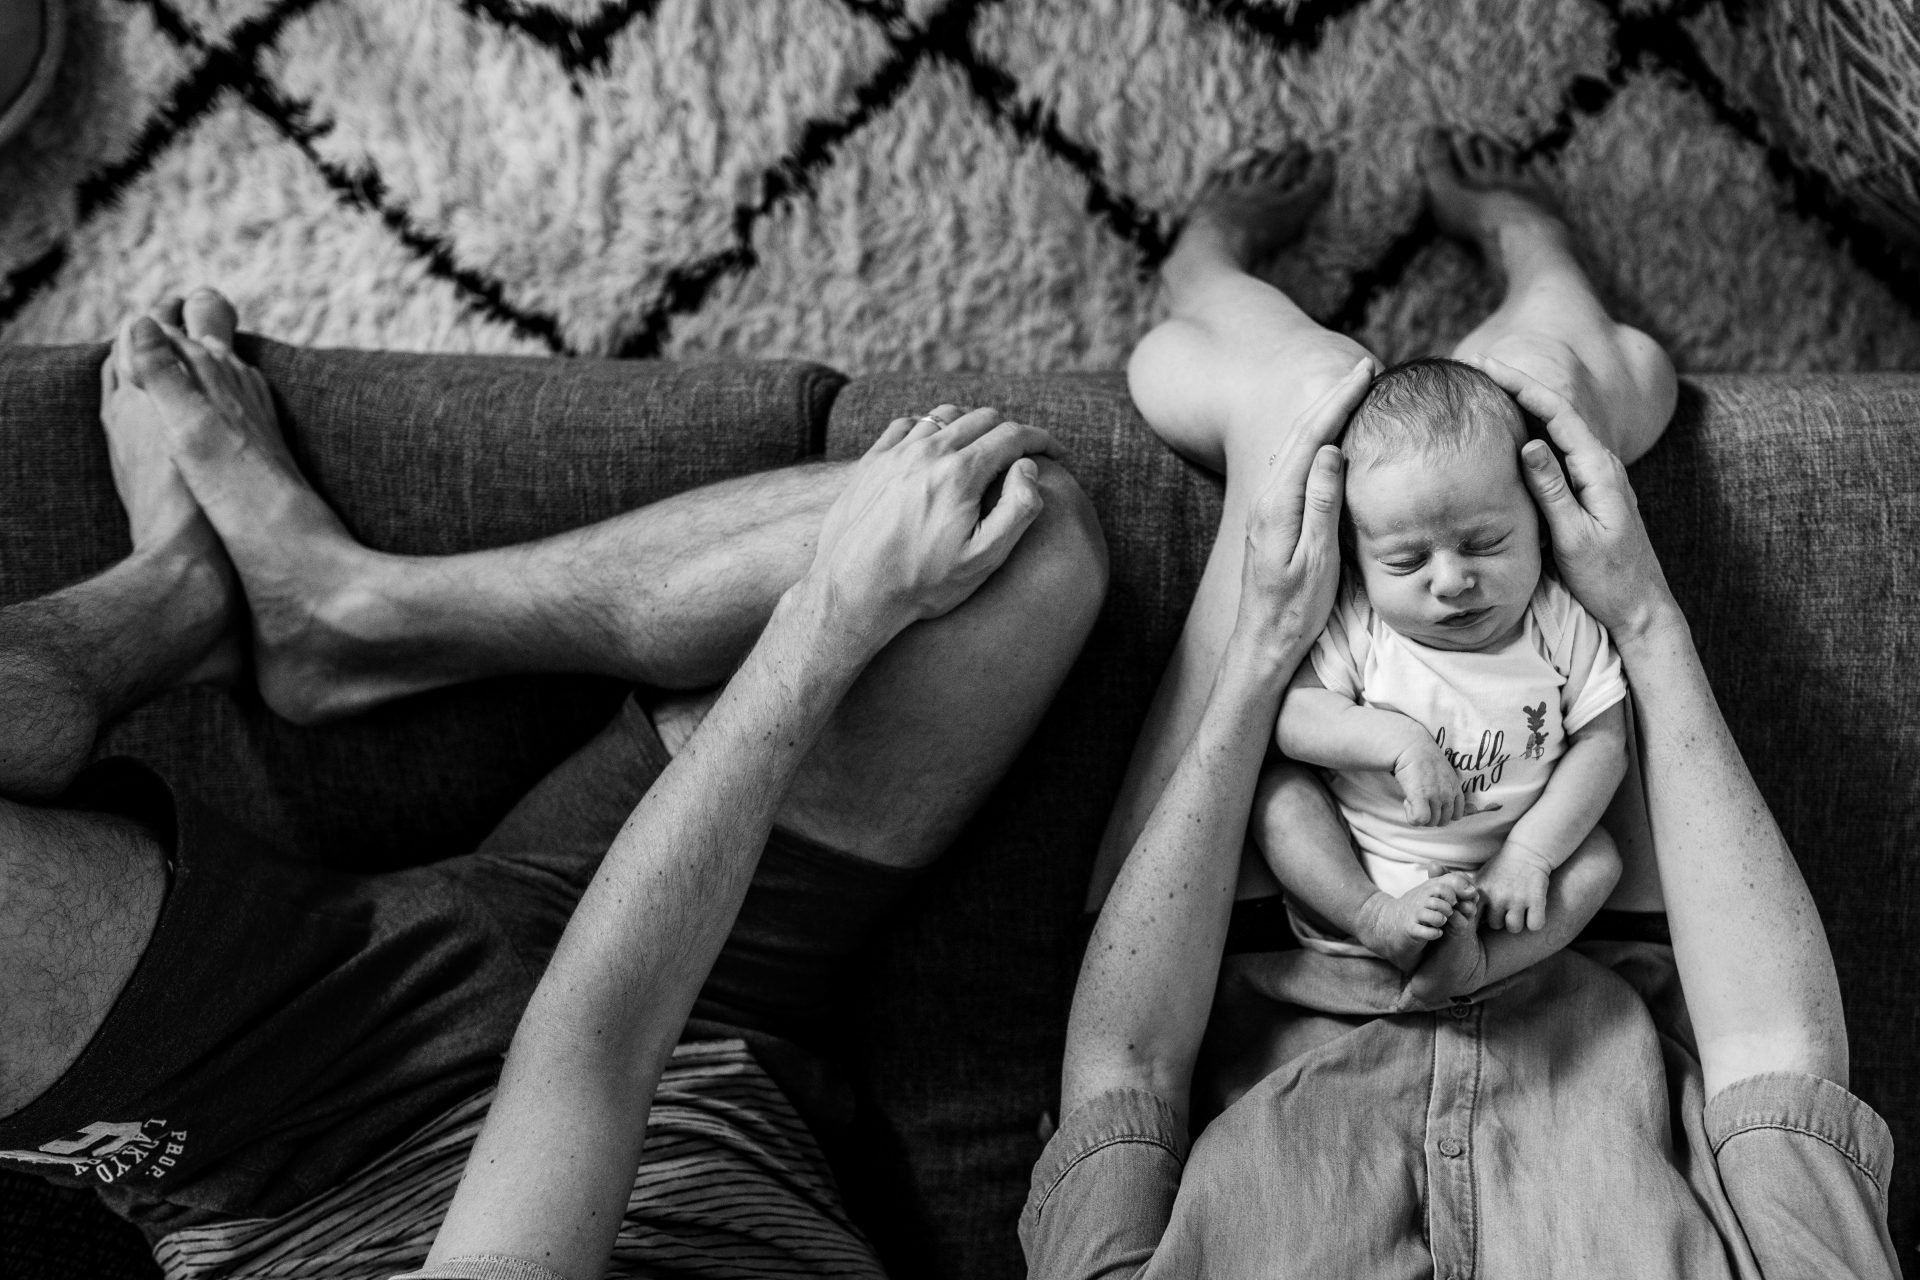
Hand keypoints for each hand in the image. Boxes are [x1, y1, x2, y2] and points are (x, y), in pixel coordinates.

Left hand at [808, 405, 1057, 648]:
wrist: (851, 593)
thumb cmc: (922, 584)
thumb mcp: (983, 559)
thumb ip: (1017, 509)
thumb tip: (1028, 467)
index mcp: (959, 474)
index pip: (1013, 435)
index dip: (1042, 440)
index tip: (1057, 453)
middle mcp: (926, 453)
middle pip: (982, 418)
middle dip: (1011, 431)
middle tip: (1023, 456)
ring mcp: (894, 454)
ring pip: (944, 415)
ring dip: (972, 426)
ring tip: (983, 449)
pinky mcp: (870, 463)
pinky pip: (907, 425)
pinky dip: (931, 428)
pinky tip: (936, 448)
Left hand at [1231, 359, 1369, 661]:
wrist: (1264, 641)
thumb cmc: (1295, 609)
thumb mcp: (1317, 560)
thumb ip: (1321, 504)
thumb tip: (1330, 450)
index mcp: (1278, 504)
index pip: (1311, 438)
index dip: (1338, 402)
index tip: (1364, 373)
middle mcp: (1266, 498)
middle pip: (1300, 433)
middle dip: (1332, 397)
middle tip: (1364, 368)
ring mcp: (1266, 506)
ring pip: (1296, 445)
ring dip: (1323, 415)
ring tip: (1351, 390)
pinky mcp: (1271, 516)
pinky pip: (1295, 464)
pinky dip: (1315, 439)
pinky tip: (1327, 435)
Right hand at [1391, 739, 1463, 825]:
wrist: (1411, 746)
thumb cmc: (1424, 758)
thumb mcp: (1446, 773)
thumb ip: (1450, 789)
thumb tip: (1462, 807)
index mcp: (1456, 788)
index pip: (1457, 815)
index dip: (1441, 814)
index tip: (1431, 803)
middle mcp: (1448, 793)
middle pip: (1442, 822)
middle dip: (1430, 816)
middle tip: (1419, 801)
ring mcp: (1436, 795)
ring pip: (1430, 822)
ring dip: (1419, 814)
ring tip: (1412, 798)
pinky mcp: (1420, 795)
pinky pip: (1419, 819)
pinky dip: (1411, 816)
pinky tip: (1407, 801)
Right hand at [1469, 355, 1676, 642]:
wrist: (1640, 606)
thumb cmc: (1608, 578)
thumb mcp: (1574, 536)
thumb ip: (1552, 489)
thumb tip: (1529, 443)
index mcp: (1599, 470)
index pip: (1557, 413)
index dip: (1521, 385)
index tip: (1488, 366)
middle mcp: (1602, 465)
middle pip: (1556, 412)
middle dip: (1517, 387)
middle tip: (1478, 369)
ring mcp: (1599, 476)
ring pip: (1557, 430)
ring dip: (1524, 407)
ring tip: (1488, 391)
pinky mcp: (1592, 489)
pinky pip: (1560, 451)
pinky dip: (1533, 433)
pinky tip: (1514, 431)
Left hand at [1474, 842, 1554, 931]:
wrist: (1526, 851)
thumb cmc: (1501, 868)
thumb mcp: (1480, 878)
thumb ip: (1470, 895)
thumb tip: (1460, 914)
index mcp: (1482, 891)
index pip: (1473, 918)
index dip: (1479, 920)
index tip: (1484, 916)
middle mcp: (1498, 896)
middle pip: (1495, 925)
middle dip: (1501, 919)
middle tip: (1507, 907)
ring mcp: (1517, 898)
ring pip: (1514, 928)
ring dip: (1517, 922)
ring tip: (1520, 910)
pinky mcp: (1536, 899)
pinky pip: (1535, 925)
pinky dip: (1535, 922)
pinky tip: (1533, 912)